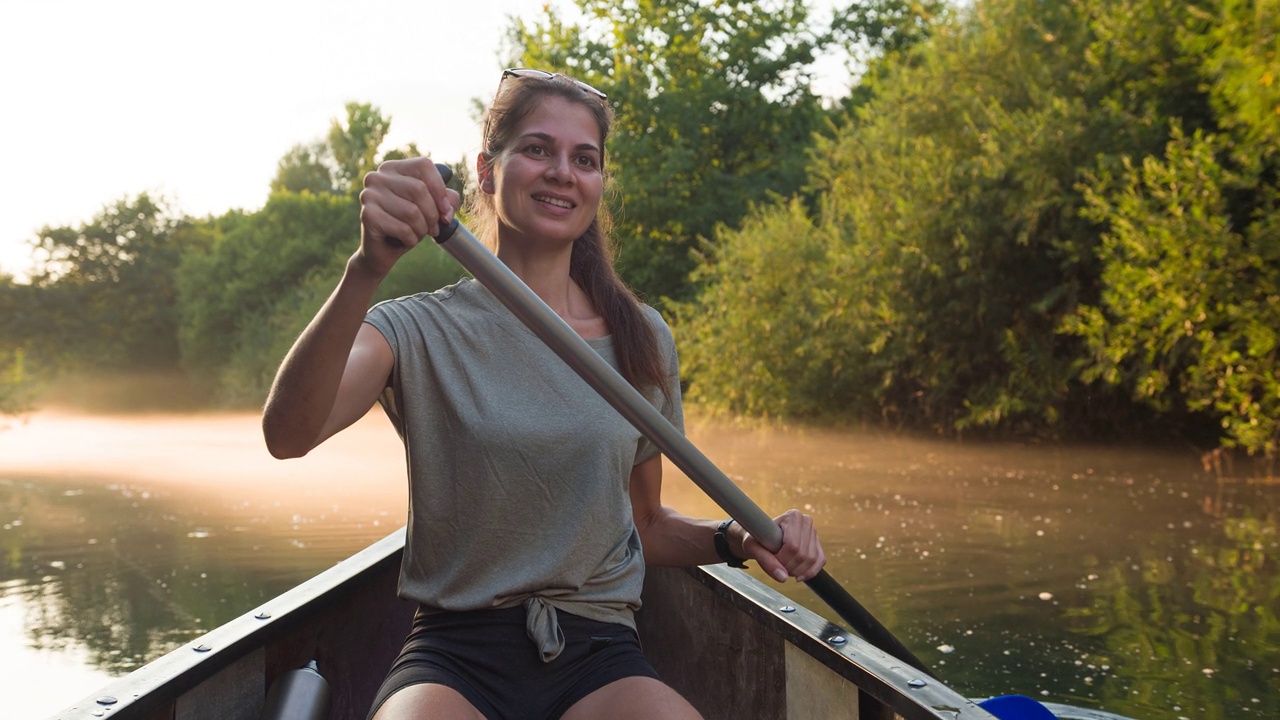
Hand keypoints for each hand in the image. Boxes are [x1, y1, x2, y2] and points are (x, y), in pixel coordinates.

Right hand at [356, 158, 459, 275]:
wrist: (381, 252)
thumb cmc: (407, 225)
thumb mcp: (430, 208)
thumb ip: (446, 198)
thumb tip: (449, 201)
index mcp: (393, 168)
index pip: (423, 165)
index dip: (440, 189)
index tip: (446, 211)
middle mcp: (377, 177)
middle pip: (419, 189)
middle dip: (433, 214)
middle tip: (434, 229)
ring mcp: (369, 195)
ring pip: (412, 211)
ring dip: (422, 229)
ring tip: (418, 234)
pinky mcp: (367, 215)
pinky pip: (403, 229)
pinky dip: (411, 239)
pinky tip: (406, 241)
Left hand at [741, 509, 825, 582]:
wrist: (761, 538)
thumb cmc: (756, 539)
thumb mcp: (752, 547)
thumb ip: (765, 561)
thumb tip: (783, 578)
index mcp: (793, 516)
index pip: (792, 546)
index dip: (781, 559)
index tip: (769, 559)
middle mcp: (806, 521)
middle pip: (802, 554)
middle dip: (788, 567)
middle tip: (775, 565)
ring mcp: (814, 533)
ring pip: (811, 560)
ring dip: (797, 571)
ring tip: (783, 568)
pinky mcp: (817, 545)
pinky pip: (820, 561)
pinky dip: (810, 573)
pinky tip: (798, 577)